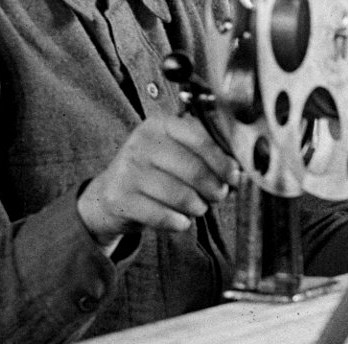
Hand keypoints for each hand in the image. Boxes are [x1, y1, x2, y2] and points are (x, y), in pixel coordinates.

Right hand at [77, 114, 239, 246]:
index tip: (233, 175)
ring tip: (196, 206)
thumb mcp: (171, 149)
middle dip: (214, 188)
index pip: (200, 138)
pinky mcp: (121, 198)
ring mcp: (128, 170)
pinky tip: (180, 219)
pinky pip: (165, 216)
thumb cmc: (152, 171)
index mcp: (158, 124)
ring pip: (182, 196)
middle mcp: (141, 142)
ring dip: (198, 207)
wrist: (110, 194)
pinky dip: (180, 222)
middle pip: (194, 170)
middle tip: (217, 195)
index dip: (222, 160)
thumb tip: (237, 169)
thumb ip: (201, 151)